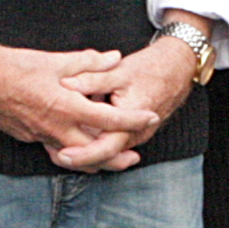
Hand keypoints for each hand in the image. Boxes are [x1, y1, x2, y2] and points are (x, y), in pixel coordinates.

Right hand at [0, 34, 152, 162]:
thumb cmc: (16, 65)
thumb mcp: (56, 60)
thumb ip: (90, 62)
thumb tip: (114, 58)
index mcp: (67, 106)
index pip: (109, 119)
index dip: (133, 120)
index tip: (150, 118)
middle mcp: (56, 127)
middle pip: (95, 151)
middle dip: (118, 157)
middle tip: (135, 157)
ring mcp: (40, 136)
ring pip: (74, 158)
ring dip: (94, 162)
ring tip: (109, 162)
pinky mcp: (28, 137)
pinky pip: (54, 150)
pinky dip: (70, 154)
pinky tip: (75, 150)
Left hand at [52, 37, 199, 170]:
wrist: (176, 70)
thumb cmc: (148, 69)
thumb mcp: (118, 71)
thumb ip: (91, 78)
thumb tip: (64, 83)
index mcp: (131, 122)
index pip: (105, 148)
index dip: (82, 154)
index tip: (61, 154)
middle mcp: (134, 135)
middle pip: (103, 157)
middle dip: (78, 159)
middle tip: (52, 154)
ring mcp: (134, 137)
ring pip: (106, 153)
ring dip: (84, 152)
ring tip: (55, 149)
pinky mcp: (131, 133)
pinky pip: (111, 145)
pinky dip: (93, 144)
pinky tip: (72, 138)